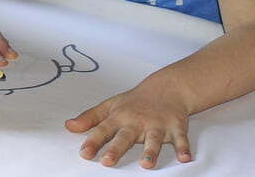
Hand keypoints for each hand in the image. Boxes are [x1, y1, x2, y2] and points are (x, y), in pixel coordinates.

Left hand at [64, 87, 193, 168]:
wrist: (166, 88)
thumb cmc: (135, 101)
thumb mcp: (110, 106)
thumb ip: (90, 118)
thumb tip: (69, 126)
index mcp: (120, 118)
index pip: (103, 130)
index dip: (93, 141)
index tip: (84, 153)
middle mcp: (137, 122)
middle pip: (126, 137)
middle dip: (116, 149)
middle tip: (107, 161)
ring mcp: (157, 125)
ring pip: (153, 140)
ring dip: (150, 152)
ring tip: (146, 165)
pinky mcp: (175, 128)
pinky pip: (181, 139)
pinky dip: (184, 148)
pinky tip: (185, 158)